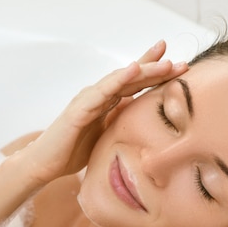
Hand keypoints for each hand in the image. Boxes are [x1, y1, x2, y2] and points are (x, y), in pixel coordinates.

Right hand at [18, 41, 187, 184]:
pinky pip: (101, 92)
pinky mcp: (78, 110)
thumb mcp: (107, 135)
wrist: (45, 165)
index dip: (155, 72)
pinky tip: (132, 70)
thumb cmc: (73, 150)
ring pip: (120, 80)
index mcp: (107, 102)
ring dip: (143, 69)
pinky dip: (117, 80)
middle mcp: (98, 95)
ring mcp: (88, 100)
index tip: (180, 64)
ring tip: (164, 61)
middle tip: (182, 62)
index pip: (134, 83)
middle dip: (157, 67)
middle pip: (132, 77)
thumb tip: (146, 118)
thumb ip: (121, 122)